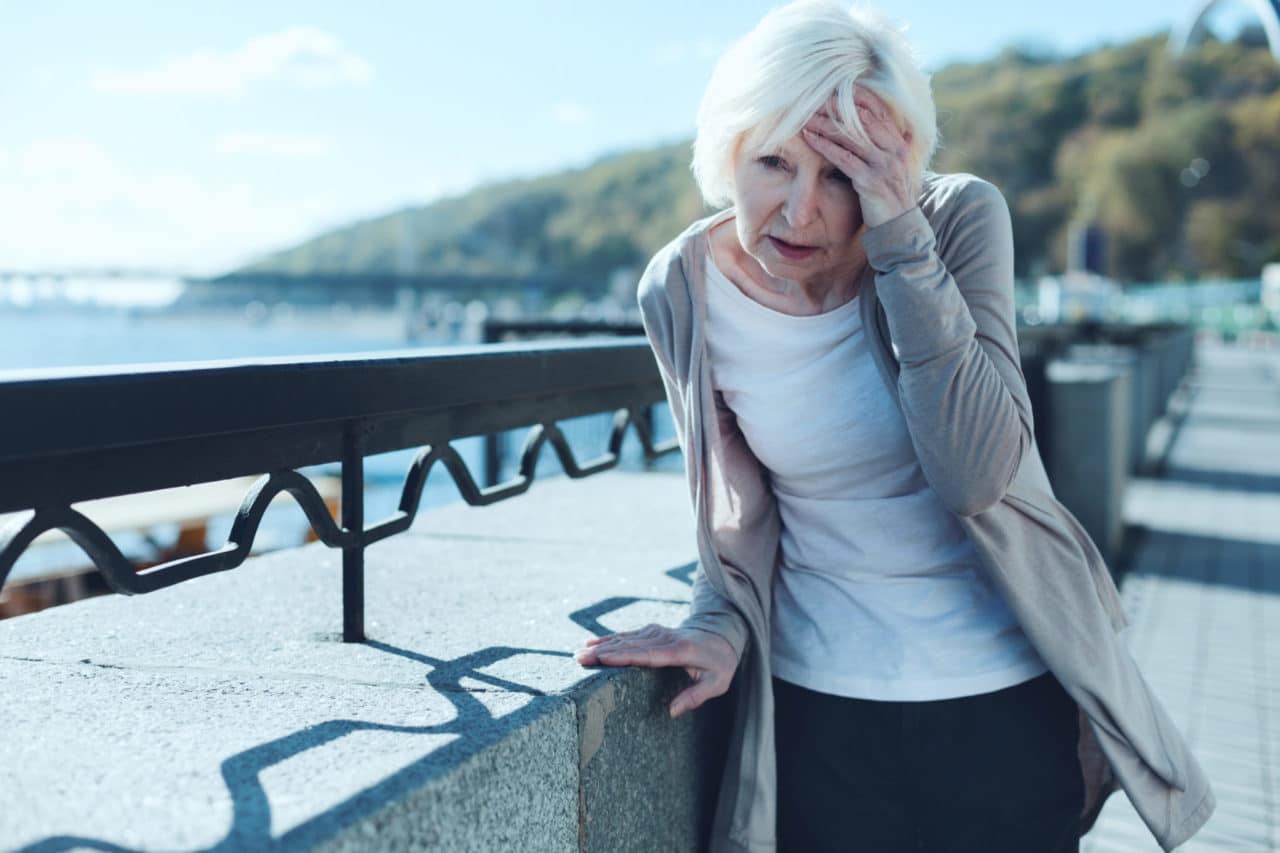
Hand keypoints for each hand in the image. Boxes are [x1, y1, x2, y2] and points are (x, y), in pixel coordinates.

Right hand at [573, 623, 737, 718]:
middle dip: (603, 652)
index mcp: (679, 651)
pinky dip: (609, 639)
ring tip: (579, 654)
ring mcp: (657, 632)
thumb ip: (695, 696)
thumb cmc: (720, 663)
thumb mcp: (717, 683)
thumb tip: (672, 712)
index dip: (623, 656)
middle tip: (579, 660)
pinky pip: (628, 635)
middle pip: (630, 645)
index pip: (647, 654)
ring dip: (601, 645)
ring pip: (625, 638)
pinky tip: (591, 643)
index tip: (602, 659)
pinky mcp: (652, 631)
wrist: (723, 633)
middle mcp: (665, 638)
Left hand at [802, 88, 918, 227]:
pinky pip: (844, 158)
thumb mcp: (899, 168)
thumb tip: (905, 130)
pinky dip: (825, 146)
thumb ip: (898, 148)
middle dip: (838, 108)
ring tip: (807, 116)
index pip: (879, 111)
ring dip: (826, 124)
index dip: (858, 98)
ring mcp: (883, 165)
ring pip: (851, 137)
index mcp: (899, 144)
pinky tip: (810, 138)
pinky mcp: (870, 181)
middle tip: (815, 100)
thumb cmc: (893, 197)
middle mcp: (894, 151)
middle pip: (863, 119)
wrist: (899, 227)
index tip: (837, 89)